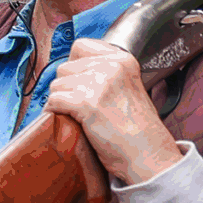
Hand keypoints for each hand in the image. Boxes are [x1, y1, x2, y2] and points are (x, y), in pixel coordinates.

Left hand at [43, 39, 185, 186]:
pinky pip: (54, 100)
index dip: (75, 66)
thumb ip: (106, 76)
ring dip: (60, 101)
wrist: (149, 156)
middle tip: (78, 106)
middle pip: (65, 67)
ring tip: (75, 115)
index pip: (81, 46)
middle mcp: (111, 66)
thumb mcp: (129, 89)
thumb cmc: (138, 130)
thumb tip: (73, 72)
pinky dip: (54, 112)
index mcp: (123, 60)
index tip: (80, 83)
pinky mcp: (86, 102)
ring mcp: (99, 83)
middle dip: (66, 87)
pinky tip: (65, 121)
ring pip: (56, 84)